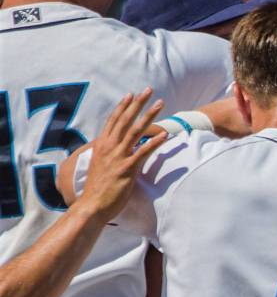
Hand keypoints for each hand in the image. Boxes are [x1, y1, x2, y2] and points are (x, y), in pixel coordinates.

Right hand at [78, 90, 167, 223]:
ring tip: (160, 104)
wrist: (91, 206)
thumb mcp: (99, 165)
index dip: (123, 107)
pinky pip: (143, 152)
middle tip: (148, 90)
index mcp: (102, 146)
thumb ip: (106, 153)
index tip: (131, 94)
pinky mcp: (127, 169)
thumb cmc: (97, 188)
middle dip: (138, 104)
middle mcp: (109, 148)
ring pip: (135, 131)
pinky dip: (154, 142)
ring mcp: (118, 157)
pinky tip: (165, 135)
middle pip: (125, 120)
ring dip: (149, 116)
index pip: (113, 121)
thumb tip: (112, 146)